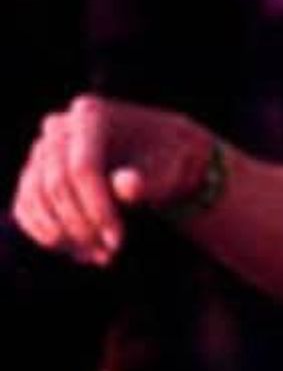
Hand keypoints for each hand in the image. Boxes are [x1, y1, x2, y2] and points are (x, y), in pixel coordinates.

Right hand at [13, 96, 214, 265]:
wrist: (158, 156)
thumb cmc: (167, 160)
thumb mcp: (168, 168)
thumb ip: (148, 179)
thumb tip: (124, 184)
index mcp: (92, 114)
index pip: (82, 168)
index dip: (97, 209)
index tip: (117, 240)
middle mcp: (59, 126)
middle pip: (56, 184)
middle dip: (82, 226)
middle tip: (108, 254)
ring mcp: (42, 149)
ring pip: (36, 198)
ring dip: (62, 235)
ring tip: (96, 256)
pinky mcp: (33, 173)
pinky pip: (26, 206)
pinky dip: (46, 232)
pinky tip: (75, 251)